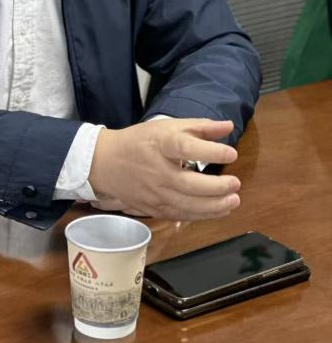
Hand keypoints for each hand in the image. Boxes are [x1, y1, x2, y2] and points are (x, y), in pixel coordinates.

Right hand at [88, 118, 240, 221]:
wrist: (106, 162)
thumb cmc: (140, 141)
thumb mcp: (167, 127)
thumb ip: (199, 127)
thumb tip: (227, 126)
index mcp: (160, 144)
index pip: (185, 147)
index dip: (209, 151)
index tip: (231, 153)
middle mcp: (157, 170)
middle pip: (188, 183)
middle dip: (216, 187)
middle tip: (235, 183)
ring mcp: (154, 192)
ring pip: (186, 204)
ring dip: (213, 206)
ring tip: (233, 200)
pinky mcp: (153, 207)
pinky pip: (180, 215)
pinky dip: (202, 215)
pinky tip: (219, 210)